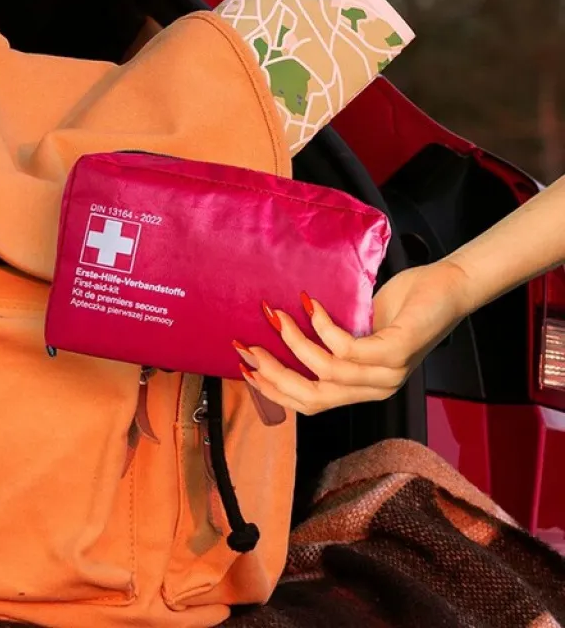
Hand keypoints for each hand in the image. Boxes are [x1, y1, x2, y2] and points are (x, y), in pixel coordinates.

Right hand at [234, 260, 467, 415]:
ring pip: (327, 372)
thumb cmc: (404, 306)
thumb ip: (332, 342)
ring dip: (294, 342)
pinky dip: (322, 326)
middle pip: (314, 397)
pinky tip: (310, 304)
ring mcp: (389, 373)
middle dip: (274, 374)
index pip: (311, 405)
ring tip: (277, 315)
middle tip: (249, 347)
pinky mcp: (398, 351)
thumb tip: (281, 330)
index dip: (275, 392)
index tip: (246, 369)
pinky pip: (347, 349)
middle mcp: (376, 389)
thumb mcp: (360, 330)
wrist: (449, 289)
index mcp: (364, 389)